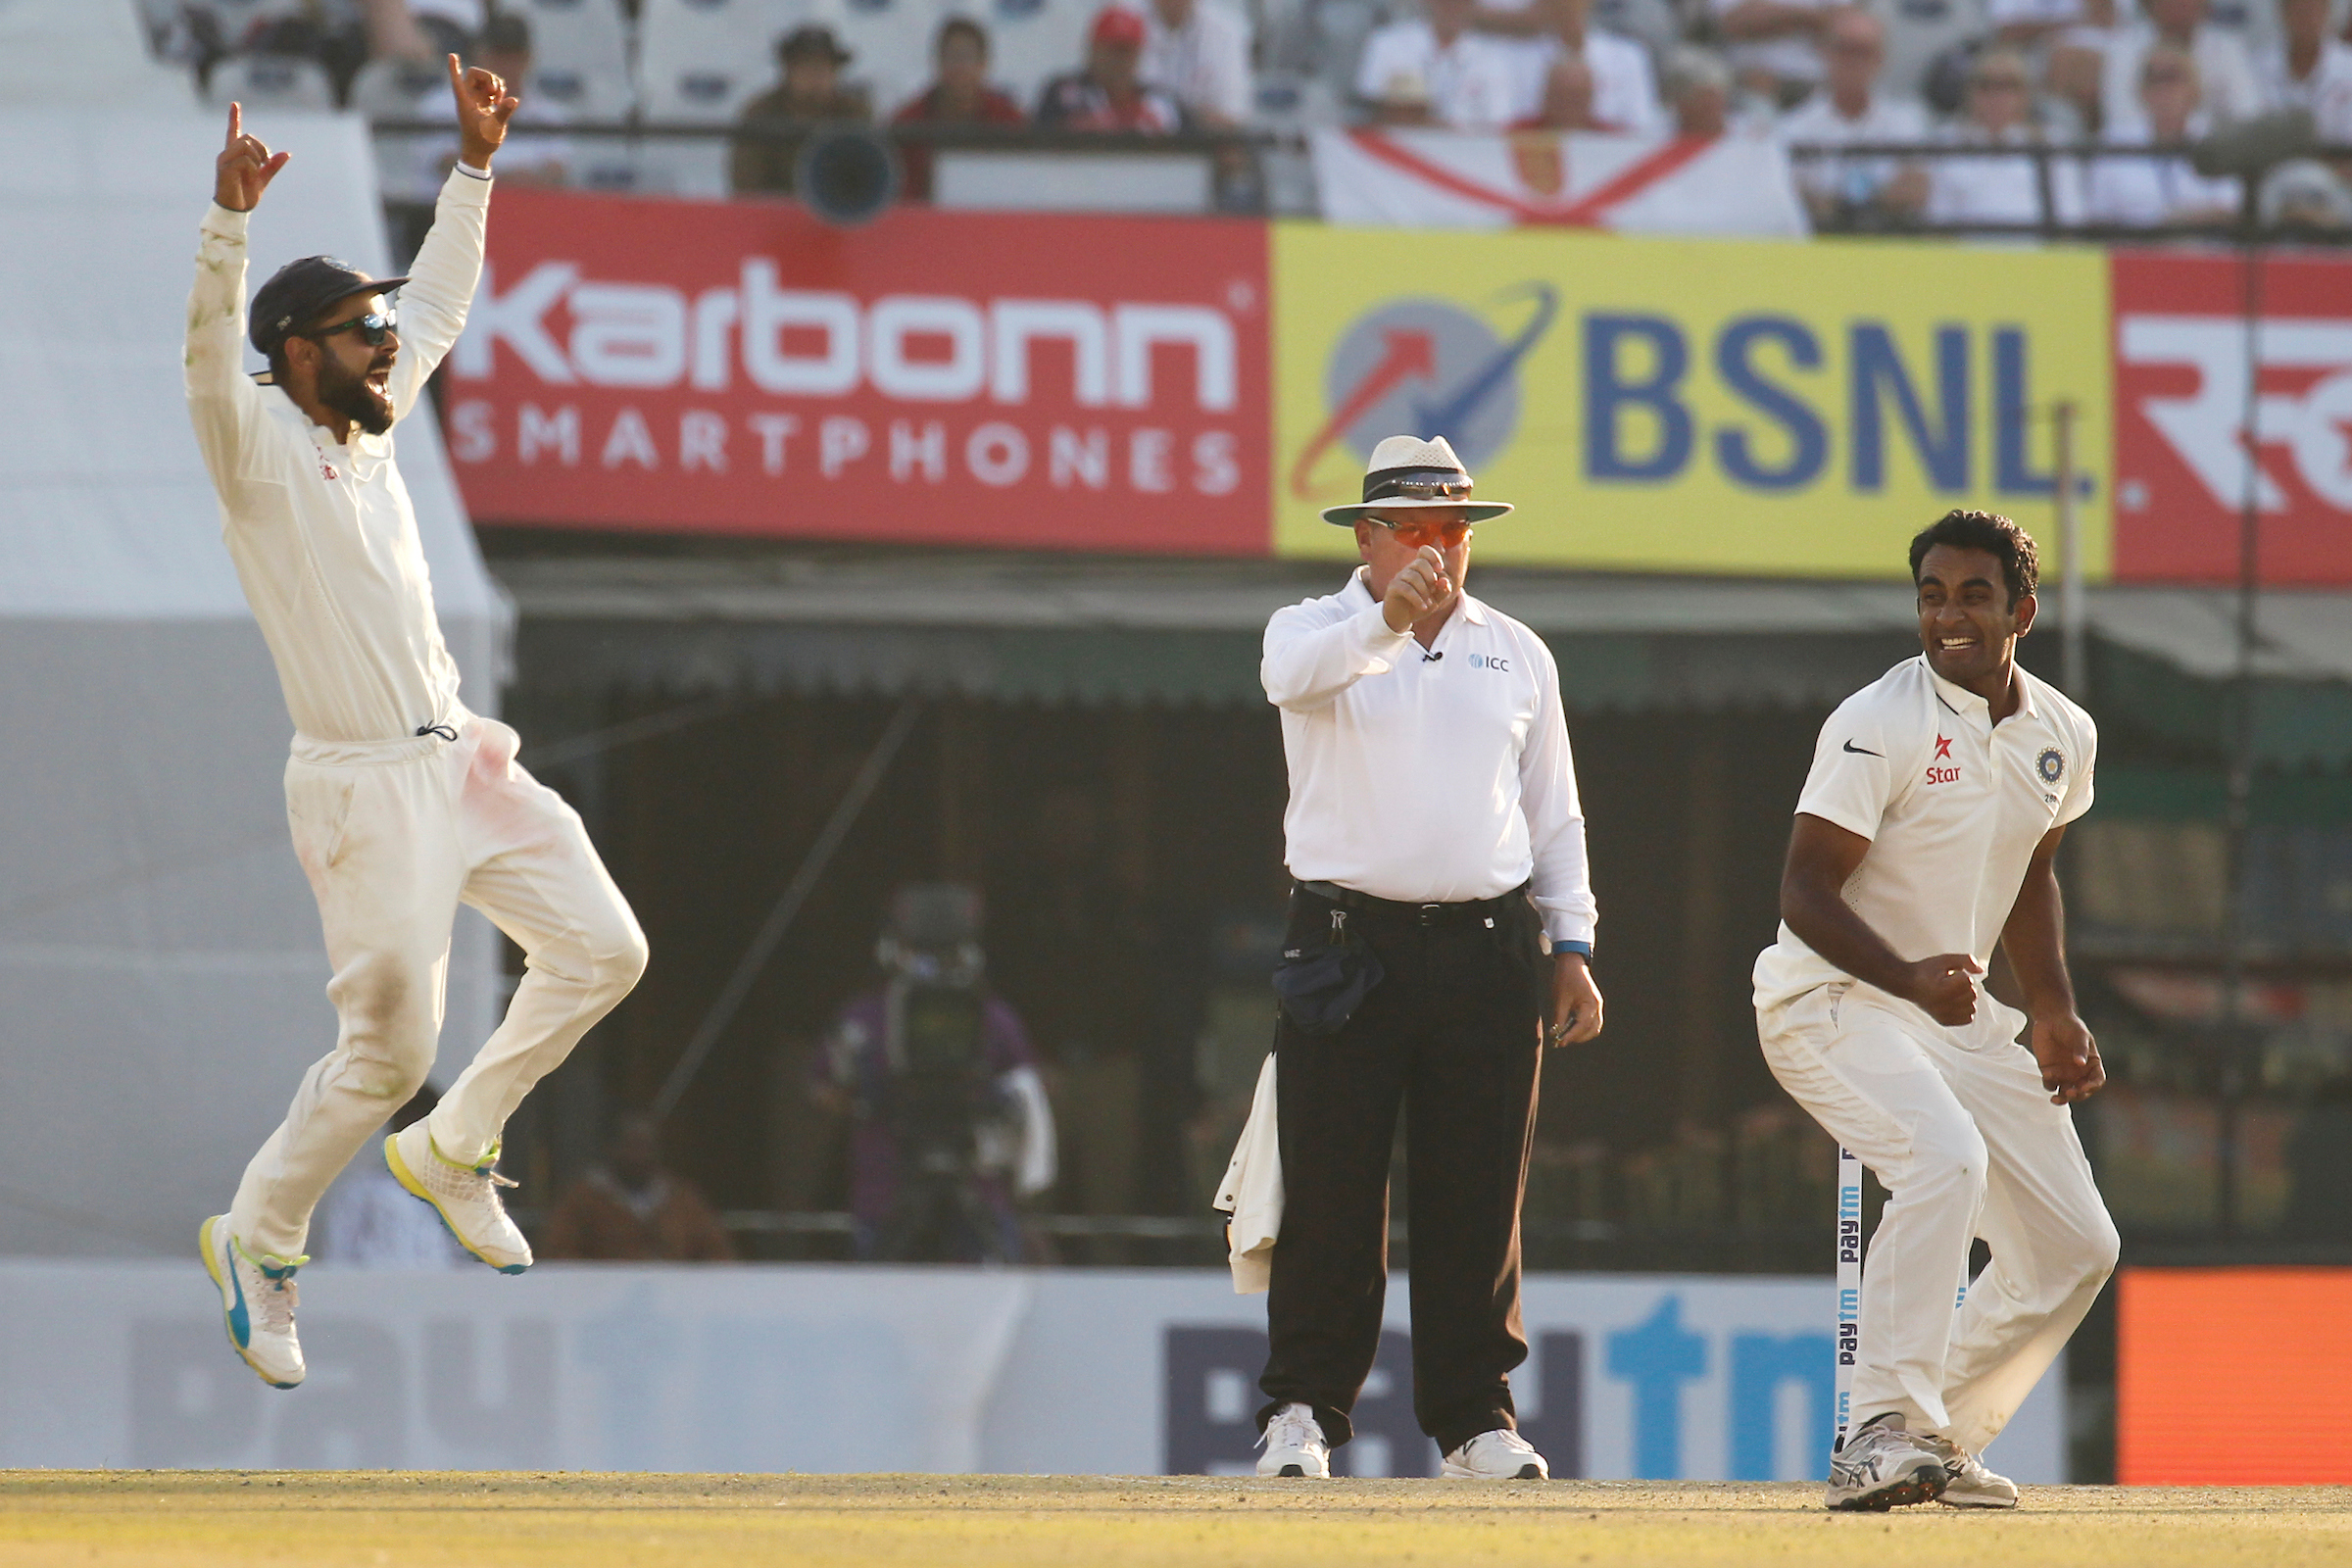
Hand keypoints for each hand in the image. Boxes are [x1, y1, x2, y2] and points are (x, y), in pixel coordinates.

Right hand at [215, 104, 289, 211]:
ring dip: (258, 159)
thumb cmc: (246, 195)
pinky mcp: (224, 168)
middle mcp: (227, 154)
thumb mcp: (264, 179)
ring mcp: (224, 160)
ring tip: (255, 173)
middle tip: (266, 164)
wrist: (236, 211)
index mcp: (236, 154)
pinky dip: (253, 169)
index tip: (235, 104)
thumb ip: (273, 166)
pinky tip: (249, 178)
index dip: (234, 118)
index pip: (234, 131)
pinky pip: (245, 160)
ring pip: (247, 146)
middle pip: (248, 137)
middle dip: (263, 149)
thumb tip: (287, 154)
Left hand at [450, 53, 518, 169]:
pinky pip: (491, 88)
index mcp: (465, 101)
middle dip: (488, 77)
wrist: (479, 151)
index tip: (451, 55)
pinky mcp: (484, 103)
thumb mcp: (494, 127)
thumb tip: (514, 100)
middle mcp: (469, 97)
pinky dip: (498, 91)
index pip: (457, 80)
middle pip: (474, 74)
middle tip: (495, 92)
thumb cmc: (482, 141)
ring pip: (484, 80)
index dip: (454, 68)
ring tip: (499, 99)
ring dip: (494, 84)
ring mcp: (476, 99)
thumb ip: (503, 112)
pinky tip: (500, 102)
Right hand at [1381, 545, 1453, 632]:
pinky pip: (1406, 589)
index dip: (1433, 555)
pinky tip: (1424, 607)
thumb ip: (1443, 590)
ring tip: (1429, 604)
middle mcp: (1409, 569)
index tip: (1440, 568)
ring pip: (1414, 577)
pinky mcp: (1393, 587)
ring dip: (1425, 591)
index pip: (1424, 551)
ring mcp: (1400, 577)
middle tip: (1433, 590)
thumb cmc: (1420, 605)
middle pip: (1421, 563)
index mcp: (1421, 568)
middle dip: (1431, 577)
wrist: (1402, 619)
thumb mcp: (1436, 600)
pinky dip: (1417, 599)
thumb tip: (1445, 580)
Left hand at [1547, 952, 1603, 1046]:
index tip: (1560, 1043)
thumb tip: (1555, 1034)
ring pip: (1593, 1028)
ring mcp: (1597, 1006)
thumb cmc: (1566, 978)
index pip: (1582, 1026)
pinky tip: (1570, 1028)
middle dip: (1576, 1037)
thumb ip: (1559, 1018)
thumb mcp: (1560, 999)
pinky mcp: (1593, 1005)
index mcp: (1591, 1004)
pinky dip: (1582, 1028)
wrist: (1572, 963)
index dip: (1571, 1036)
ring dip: (1580, 1034)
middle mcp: (1597, 1007)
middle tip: (1560, 1041)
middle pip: (1591, 1030)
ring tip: (1565, 1036)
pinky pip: (1591, 1022)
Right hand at [1900, 952, 1981, 1026]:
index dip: (1963, 975)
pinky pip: (1967, 1019)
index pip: (1968, 982)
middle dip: (1966, 987)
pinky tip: (1956, 1003)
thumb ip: (1965, 960)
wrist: (1907, 984)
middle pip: (1972, 995)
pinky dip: (1965, 1011)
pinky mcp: (1944, 1021)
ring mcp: (1943, 1015)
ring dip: (1967, 999)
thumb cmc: (1926, 971)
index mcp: (1942, 988)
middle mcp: (1943, 1004)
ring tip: (1955, 993)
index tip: (1951, 974)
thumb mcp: (1944, 960)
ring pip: (1972, 1008)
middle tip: (1953, 983)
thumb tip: (1981, 970)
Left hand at [2032, 1012, 2104, 1104]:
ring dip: (2062, 1098)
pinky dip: (2049, 1083)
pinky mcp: (2048, 1071)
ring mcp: (2064, 1074)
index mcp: (2092, 1065)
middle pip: (2081, 1092)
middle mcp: (2079, 1073)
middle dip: (2077, 1096)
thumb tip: (2081, 1064)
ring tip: (2056, 1099)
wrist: (2050, 1019)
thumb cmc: (2070, 1026)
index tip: (2084, 1087)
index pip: (2097, 1081)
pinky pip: (2049, 1083)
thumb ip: (2081, 1049)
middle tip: (2070, 1094)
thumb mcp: (2079, 1035)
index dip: (2092, 1087)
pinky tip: (2047, 1074)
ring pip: (2065, 1093)